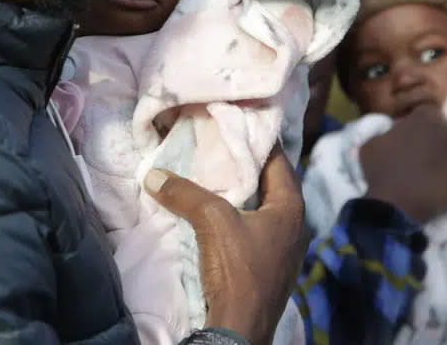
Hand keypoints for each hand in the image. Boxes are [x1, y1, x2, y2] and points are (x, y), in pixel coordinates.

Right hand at [144, 146, 307, 344]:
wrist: (240, 330)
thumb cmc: (238, 270)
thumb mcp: (212, 221)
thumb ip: (185, 193)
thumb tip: (153, 174)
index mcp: (291, 207)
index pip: (277, 159)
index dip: (256, 139)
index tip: (233, 122)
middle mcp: (293, 224)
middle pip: (268, 181)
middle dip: (243, 163)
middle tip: (216, 143)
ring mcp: (280, 247)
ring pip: (258, 205)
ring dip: (236, 191)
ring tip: (210, 171)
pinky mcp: (265, 264)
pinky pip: (250, 226)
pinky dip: (233, 213)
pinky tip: (211, 209)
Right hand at [359, 104, 446, 222]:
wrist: (396, 203)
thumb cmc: (381, 172)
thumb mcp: (372, 143)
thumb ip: (388, 131)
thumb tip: (395, 130)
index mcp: (421, 116)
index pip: (428, 112)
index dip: (423, 124)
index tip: (418, 136)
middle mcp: (443, 125)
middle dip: (440, 131)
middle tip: (431, 148)